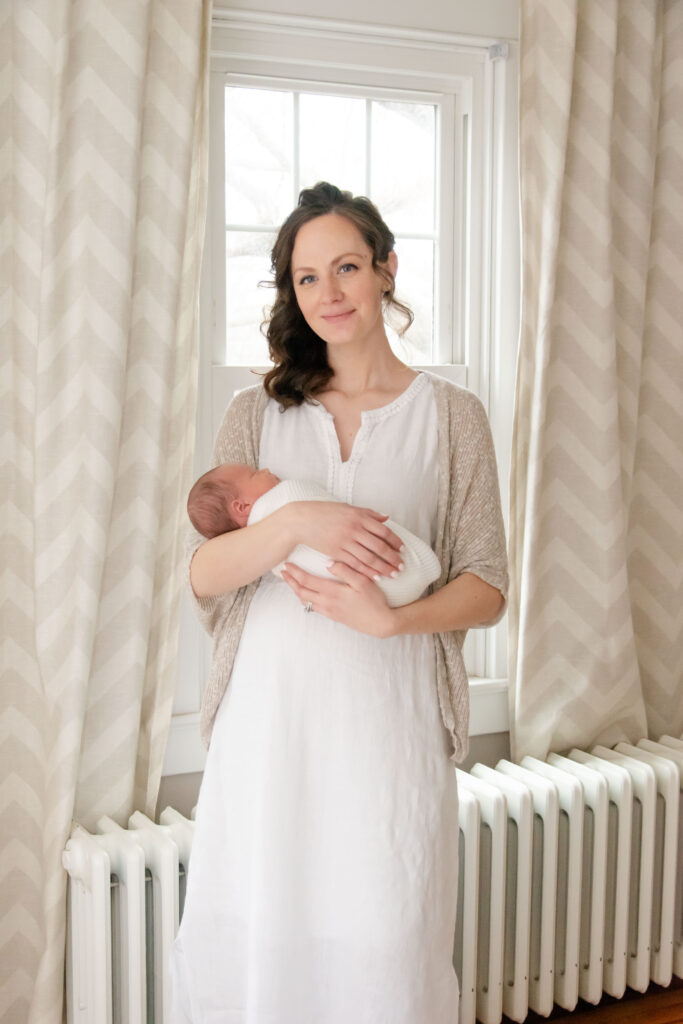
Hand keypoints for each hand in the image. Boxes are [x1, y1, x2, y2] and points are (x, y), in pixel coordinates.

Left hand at [281, 561, 396, 637]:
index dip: (294, 572)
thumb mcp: (363, 582)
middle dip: (290, 581)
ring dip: (296, 590)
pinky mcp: (333, 616)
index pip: (307, 581)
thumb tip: (328, 563)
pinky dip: (305, 599)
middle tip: (282, 571)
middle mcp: (327, 602)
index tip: (286, 564)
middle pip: (301, 591)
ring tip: (290, 581)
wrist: (380, 623)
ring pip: (305, 600)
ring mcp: (329, 611)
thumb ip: (345, 571)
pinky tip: (305, 594)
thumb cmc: (375, 601)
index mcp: (333, 592)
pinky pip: (313, 607)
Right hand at [286, 501, 403, 579]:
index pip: (384, 531)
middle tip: (402, 567)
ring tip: (393, 574)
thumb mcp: (347, 508)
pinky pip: (355, 564)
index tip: (403, 550)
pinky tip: (375, 576)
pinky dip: (367, 571)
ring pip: (369, 558)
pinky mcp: (336, 552)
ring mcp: (345, 542)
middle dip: (393, 558)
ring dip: (383, 567)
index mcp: (359, 516)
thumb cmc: (324, 512)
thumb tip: (386, 518)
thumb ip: (368, 513)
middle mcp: (354, 529)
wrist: (301, 520)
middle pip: (379, 547)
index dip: (396, 542)